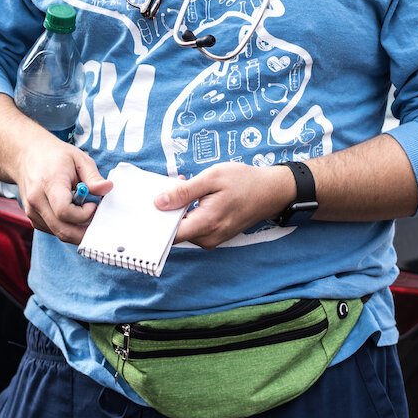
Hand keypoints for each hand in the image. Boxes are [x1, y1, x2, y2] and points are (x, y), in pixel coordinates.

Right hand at [8, 132, 111, 245]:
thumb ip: (93, 177)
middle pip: (62, 230)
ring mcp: (32, 211)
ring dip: (77, 230)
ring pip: (59, 233)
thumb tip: (108, 188)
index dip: (84, 214)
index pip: (64, 211)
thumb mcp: (79, 159)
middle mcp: (37, 200)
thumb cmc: (56, 157)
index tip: (94, 204)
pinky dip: (67, 228)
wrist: (27, 156)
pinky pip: (53, 231)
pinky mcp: (32, 218)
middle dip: (85, 231)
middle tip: (97, 218)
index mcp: (49, 183)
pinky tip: (73, 213)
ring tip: (84, 211)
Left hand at [154, 162, 294, 248]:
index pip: (169, 235)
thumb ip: (184, 192)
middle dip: (167, 210)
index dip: (155, 222)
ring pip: (183, 228)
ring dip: (178, 209)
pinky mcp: (215, 236)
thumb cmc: (244, 181)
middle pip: (174, 231)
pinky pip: (194, 227)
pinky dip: (188, 212)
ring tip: (184, 186)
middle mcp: (208, 238)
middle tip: (169, 186)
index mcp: (206, 224)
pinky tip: (193, 195)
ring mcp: (212, 239)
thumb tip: (158, 203)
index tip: (147, 207)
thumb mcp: (212, 178)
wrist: (271, 191)